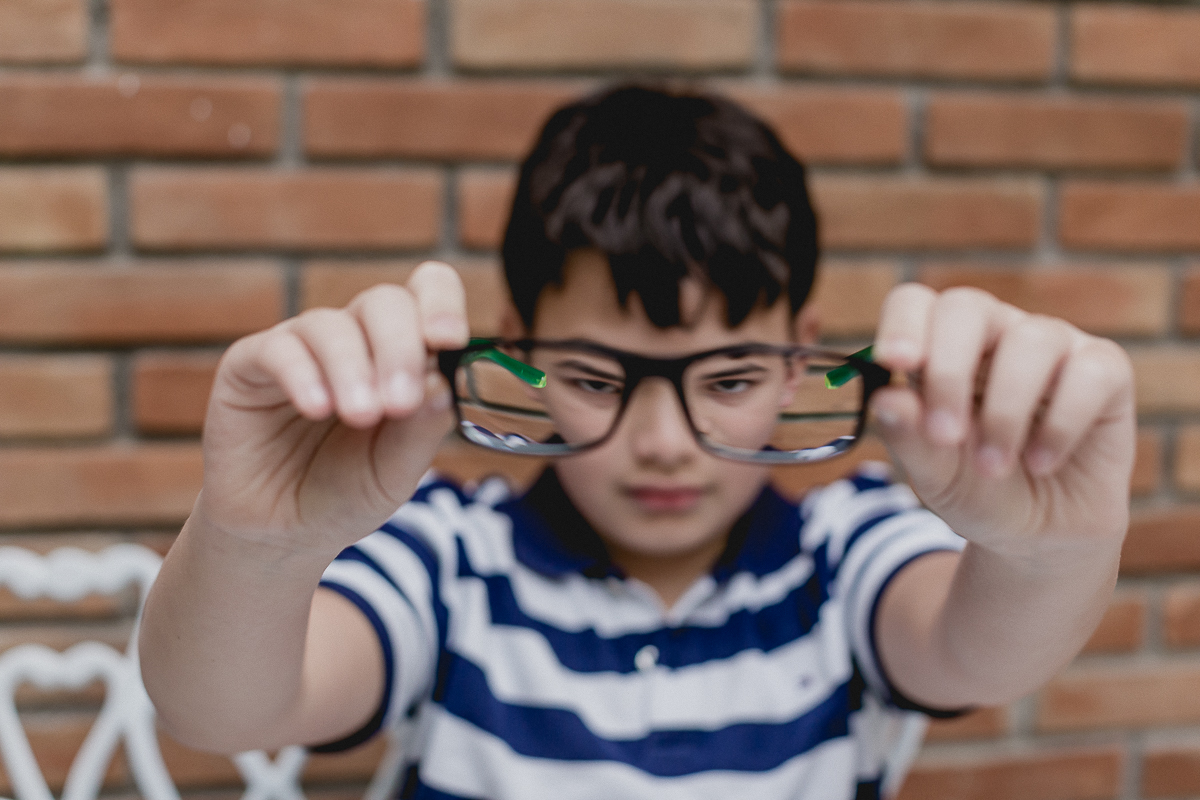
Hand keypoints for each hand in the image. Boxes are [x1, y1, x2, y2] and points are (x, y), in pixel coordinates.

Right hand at [194, 261, 467, 556]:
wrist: (283, 533)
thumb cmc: (347, 492)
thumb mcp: (395, 472)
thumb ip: (421, 429)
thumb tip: (440, 381)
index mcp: (401, 351)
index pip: (427, 293)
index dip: (441, 303)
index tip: (449, 340)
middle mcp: (354, 338)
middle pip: (384, 303)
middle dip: (400, 348)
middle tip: (400, 402)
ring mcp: (302, 347)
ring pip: (331, 325)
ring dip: (353, 367)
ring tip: (361, 415)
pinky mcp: (249, 365)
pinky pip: (277, 349)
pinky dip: (302, 374)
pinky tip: (317, 407)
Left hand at [871, 284, 1135, 555]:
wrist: (1039, 536)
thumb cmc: (978, 490)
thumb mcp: (934, 474)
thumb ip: (908, 436)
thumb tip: (884, 399)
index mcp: (938, 346)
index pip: (914, 303)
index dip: (902, 324)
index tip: (896, 365)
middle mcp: (994, 333)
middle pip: (967, 308)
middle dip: (949, 371)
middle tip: (945, 435)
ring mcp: (1052, 345)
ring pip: (1031, 341)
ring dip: (1006, 413)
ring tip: (993, 466)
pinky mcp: (1106, 370)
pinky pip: (1090, 373)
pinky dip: (1062, 424)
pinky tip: (1043, 462)